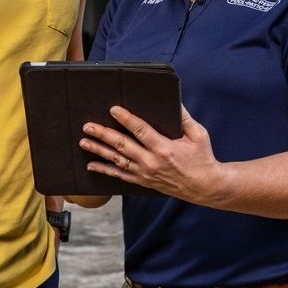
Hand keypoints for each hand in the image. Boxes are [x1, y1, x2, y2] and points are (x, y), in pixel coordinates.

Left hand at [81, 105, 224, 204]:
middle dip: (103, 134)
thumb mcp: (198, 134)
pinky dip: (104, 170)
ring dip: (99, 151)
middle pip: (122, 145)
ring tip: (84, 142)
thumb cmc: (202, 157)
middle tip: (88, 126)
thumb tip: (174, 100)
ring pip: (117, 161)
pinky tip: (91, 165)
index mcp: (165, 148)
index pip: (141, 130)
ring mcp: (145, 173)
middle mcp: (151, 162)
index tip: (113, 109)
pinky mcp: (143, 181)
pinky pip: (120, 176)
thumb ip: (185, 118)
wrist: (204, 186)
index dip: (126, 119)